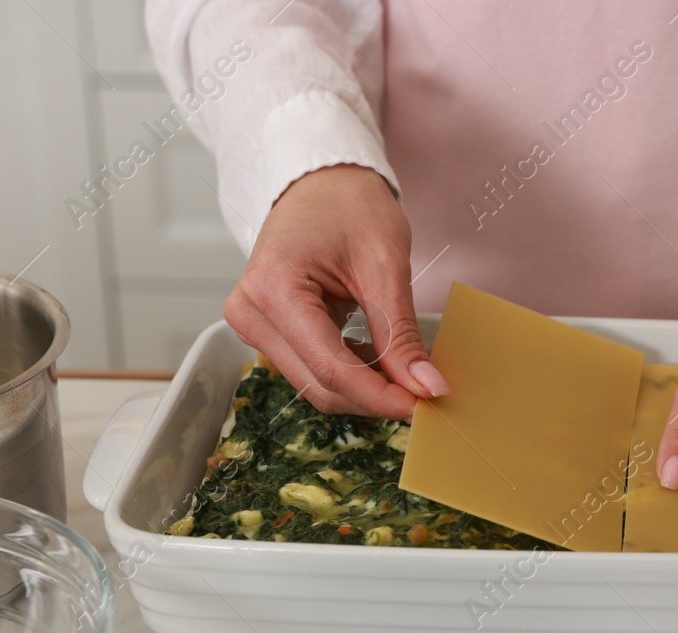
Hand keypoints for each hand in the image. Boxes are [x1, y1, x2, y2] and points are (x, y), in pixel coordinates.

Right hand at [224, 164, 446, 419]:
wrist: (321, 181)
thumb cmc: (348, 205)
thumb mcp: (385, 266)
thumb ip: (401, 334)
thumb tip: (426, 387)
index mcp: (272, 289)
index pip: (330, 367)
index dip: (381, 396)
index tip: (426, 406)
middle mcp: (250, 312)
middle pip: (320, 384)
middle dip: (376, 397)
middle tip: (427, 395)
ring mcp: (253, 323)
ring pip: (316, 384)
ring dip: (365, 389)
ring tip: (408, 375)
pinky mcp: (267, 330)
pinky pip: (312, 369)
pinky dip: (352, 374)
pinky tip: (382, 362)